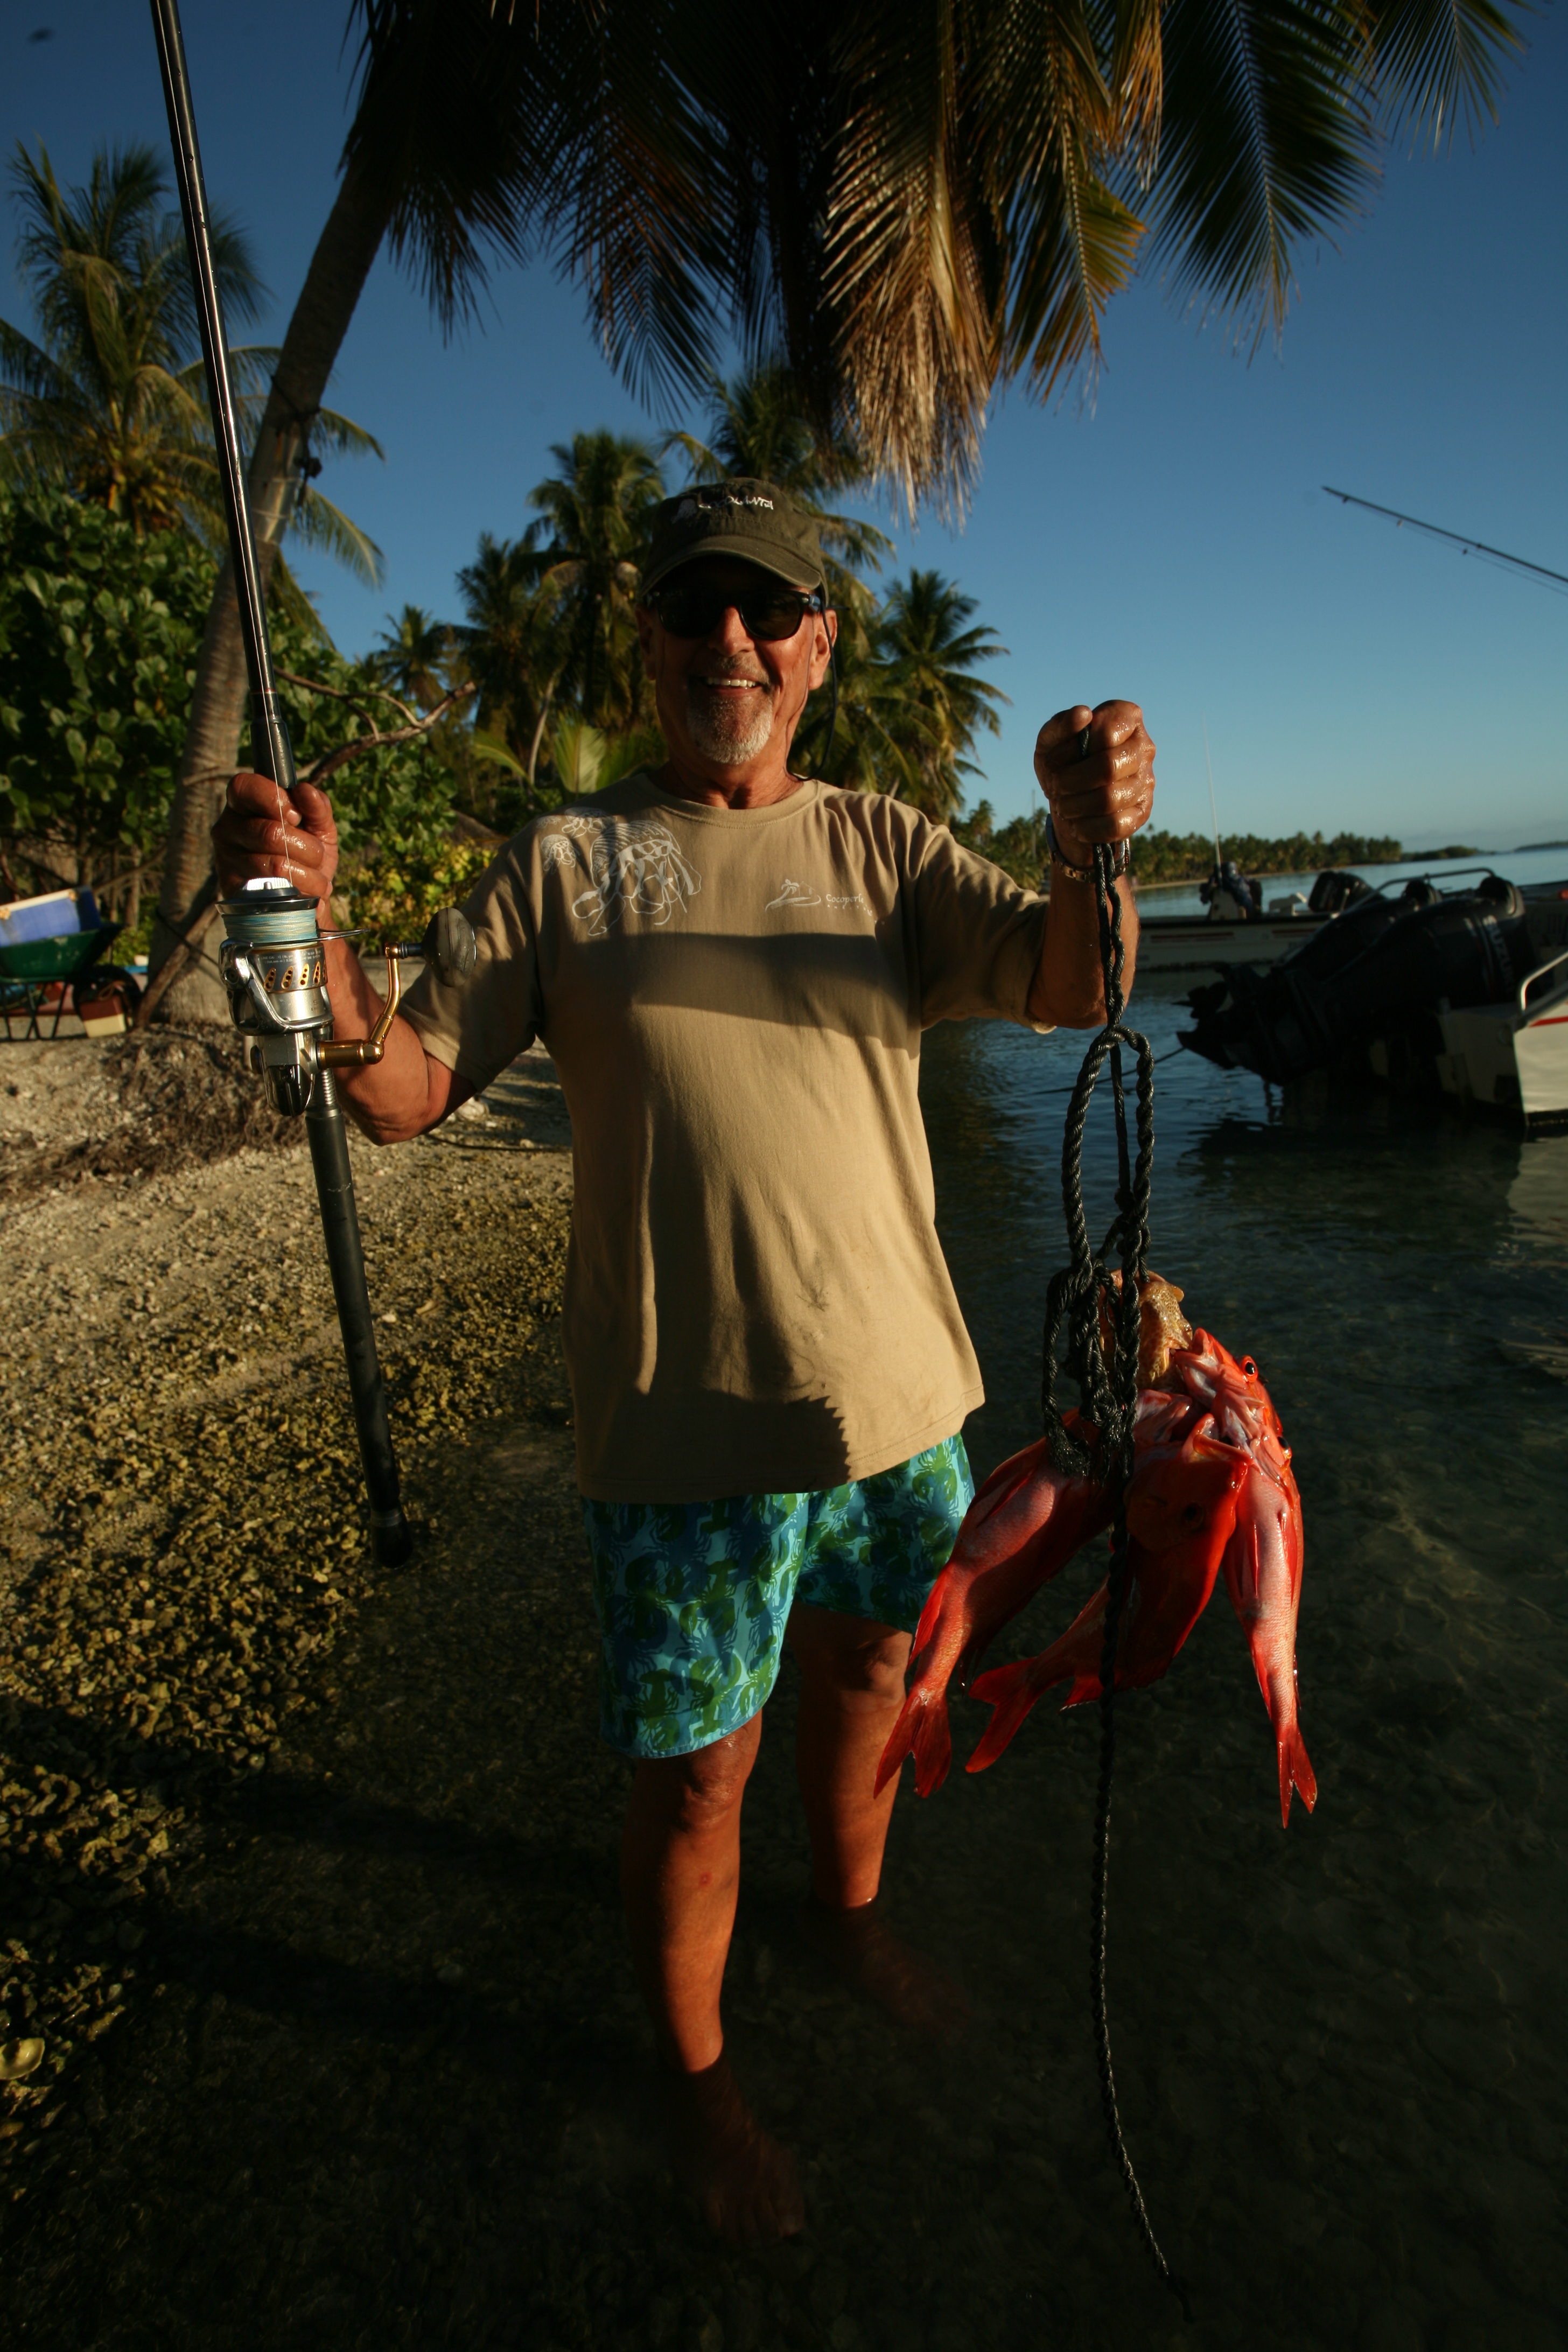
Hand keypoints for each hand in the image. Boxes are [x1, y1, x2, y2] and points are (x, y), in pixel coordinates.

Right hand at [212, 772, 338, 904]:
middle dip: (307, 847)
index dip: (274, 798)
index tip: (297, 816)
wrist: (305, 897)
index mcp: (243, 804)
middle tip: (316, 855)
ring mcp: (226, 859)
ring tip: (318, 880)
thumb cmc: (307, 853)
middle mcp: (227, 828)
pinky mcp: (232, 889)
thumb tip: (305, 790)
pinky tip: (307, 894)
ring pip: (275, 864)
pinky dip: (300, 893)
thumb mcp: (319, 827)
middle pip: (270, 832)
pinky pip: (272, 891)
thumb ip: (316, 806)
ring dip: (309, 875)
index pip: (244, 787)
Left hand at [1033, 702, 1155, 867]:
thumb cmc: (1061, 763)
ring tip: (1063, 806)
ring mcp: (1146, 780)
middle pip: (1108, 767)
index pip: (1106, 731)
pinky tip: (1075, 823)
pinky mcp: (1142, 811)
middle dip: (1072, 780)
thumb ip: (1061, 724)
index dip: (1078, 747)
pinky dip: (1087, 827)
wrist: (1069, 798)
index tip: (1062, 755)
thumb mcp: (1050, 741)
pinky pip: (1115, 825)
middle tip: (1056, 786)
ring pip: (1110, 799)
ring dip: (1076, 806)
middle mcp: (1144, 747)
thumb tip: (1083, 714)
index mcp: (1126, 718)